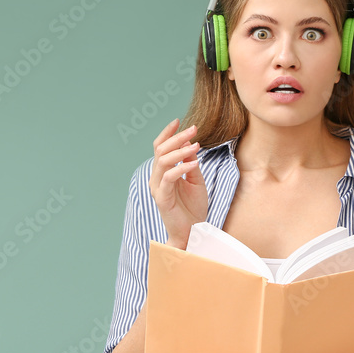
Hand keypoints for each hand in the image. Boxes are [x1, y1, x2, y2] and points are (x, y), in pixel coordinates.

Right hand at [149, 119, 207, 248]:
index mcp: (163, 172)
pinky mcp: (162, 198)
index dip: (168, 133)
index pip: (160, 147)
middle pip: (160, 150)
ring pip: (163, 161)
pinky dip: (182, 168)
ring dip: (180, 150)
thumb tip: (191, 144)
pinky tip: (194, 164)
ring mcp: (157, 188)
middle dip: (177, 137)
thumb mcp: (196, 180)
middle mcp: (157, 178)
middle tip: (193, 129)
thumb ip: (191, 163)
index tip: (180, 121)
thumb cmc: (194, 207)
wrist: (193, 231)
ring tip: (196, 145)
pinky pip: (169, 178)